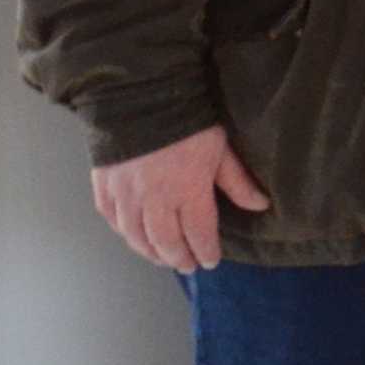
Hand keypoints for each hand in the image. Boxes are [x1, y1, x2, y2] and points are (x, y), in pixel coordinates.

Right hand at [91, 123, 268, 273]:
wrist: (139, 98)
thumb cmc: (188, 122)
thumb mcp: (220, 149)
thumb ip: (237, 181)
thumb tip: (260, 205)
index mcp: (188, 191)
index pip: (199, 233)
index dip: (205, 251)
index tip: (210, 261)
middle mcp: (154, 200)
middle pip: (165, 242)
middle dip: (178, 258)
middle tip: (187, 266)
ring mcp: (125, 195)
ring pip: (136, 236)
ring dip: (150, 252)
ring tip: (162, 258)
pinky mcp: (104, 186)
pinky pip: (112, 219)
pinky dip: (123, 233)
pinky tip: (133, 236)